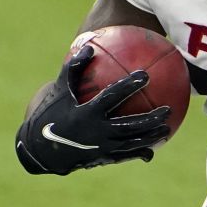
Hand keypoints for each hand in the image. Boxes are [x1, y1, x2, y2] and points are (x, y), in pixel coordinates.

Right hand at [14, 45, 170, 174]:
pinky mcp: (101, 159)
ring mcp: (100, 148)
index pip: (112, 97)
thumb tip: (90, 46)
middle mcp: (95, 132)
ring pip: (131, 144)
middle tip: (167, 109)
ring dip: (151, 137)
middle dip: (150, 119)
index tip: (145, 75)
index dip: (128, 86)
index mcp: (86, 113)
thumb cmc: (50, 113)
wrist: (39, 149)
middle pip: (129, 126)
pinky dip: (140, 152)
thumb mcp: (58, 89)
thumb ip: (74, 67)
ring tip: (168, 128)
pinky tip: (153, 149)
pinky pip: (125, 156)